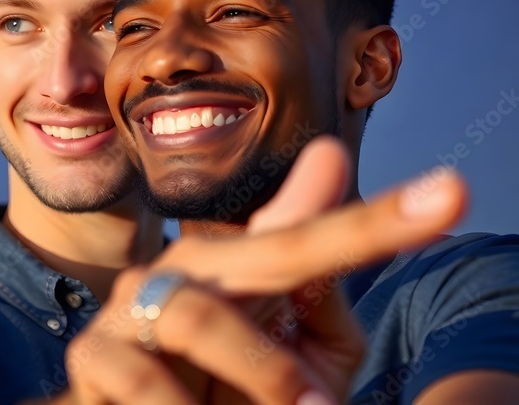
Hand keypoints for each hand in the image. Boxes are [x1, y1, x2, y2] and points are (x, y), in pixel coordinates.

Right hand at [56, 138, 467, 403]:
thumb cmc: (220, 390)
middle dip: (327, 259)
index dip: (375, 221)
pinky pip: (143, 378)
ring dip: (258, 371)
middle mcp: (183, 271)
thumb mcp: (288, 357)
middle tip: (335, 378)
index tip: (449, 195)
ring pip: (197, 316)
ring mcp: (132, 308)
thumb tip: (331, 160)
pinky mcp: (93, 356)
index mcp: (233, 268)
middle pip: (265, 252)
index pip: (308, 238)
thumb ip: (313, 288)